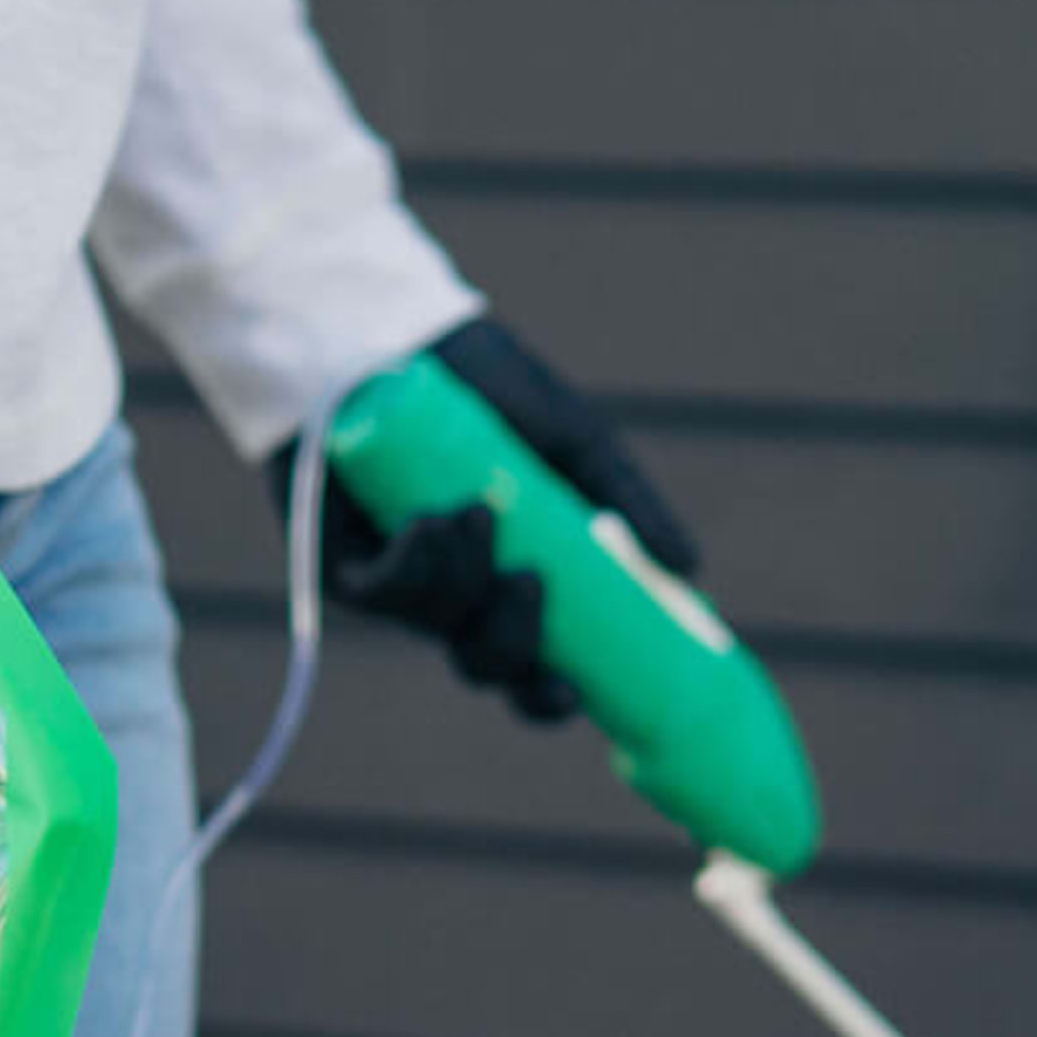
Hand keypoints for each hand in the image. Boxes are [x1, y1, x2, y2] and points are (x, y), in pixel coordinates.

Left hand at [307, 313, 698, 723]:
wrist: (404, 337)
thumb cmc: (490, 388)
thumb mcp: (572, 439)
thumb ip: (627, 500)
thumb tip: (689, 568)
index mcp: (518, 585)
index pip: (534, 672)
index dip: (546, 699)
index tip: (571, 688)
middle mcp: (459, 597)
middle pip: (485, 667)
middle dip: (511, 643)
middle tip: (531, 580)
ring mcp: (401, 582)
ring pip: (436, 626)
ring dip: (463, 580)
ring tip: (475, 509)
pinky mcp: (347, 557)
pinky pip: (377, 592)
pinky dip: (410, 566)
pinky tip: (431, 521)